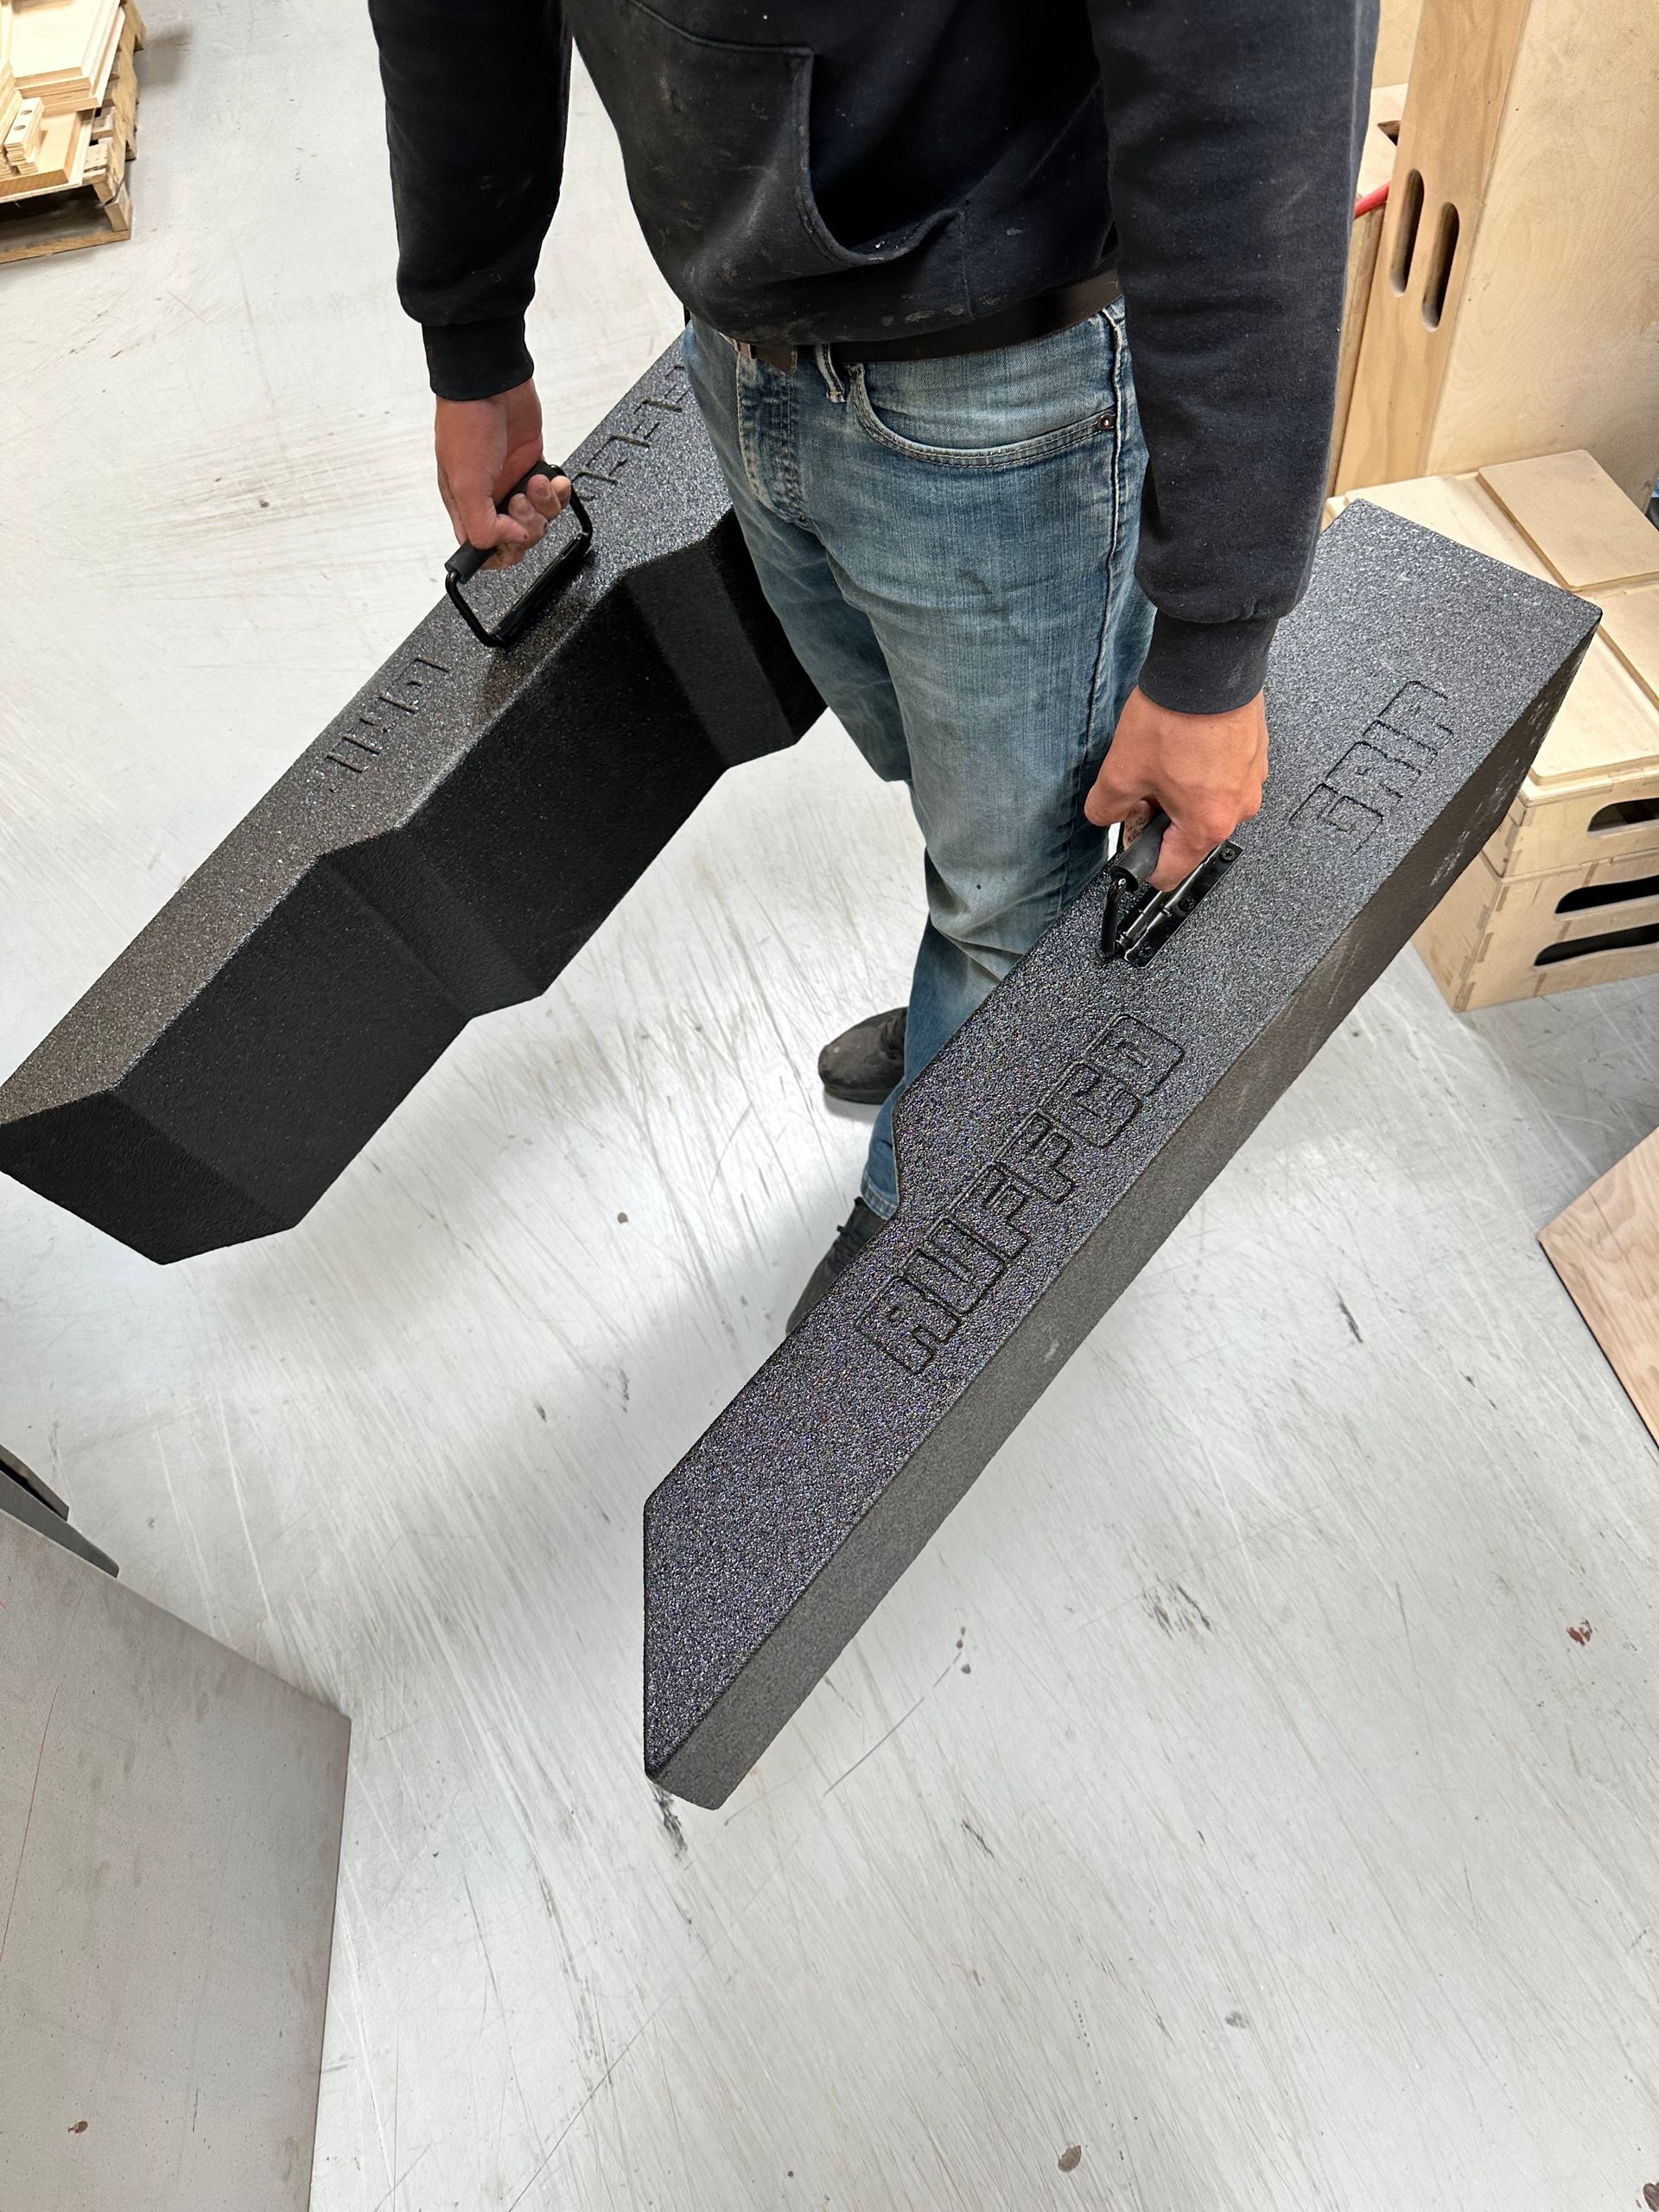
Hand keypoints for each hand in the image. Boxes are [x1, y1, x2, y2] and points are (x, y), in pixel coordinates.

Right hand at [435, 379, 570, 570]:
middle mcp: (488, 497)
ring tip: (536, 482)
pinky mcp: (534, 468)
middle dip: (527, 525)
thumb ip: (482, 525)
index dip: (501, 552)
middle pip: (517, 538)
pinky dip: (558, 492)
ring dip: (544, 505)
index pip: (483, 549)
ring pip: (539, 518)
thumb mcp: (465, 483)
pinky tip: (552, 479)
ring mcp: (512, 482)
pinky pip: (554, 496)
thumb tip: (508, 541)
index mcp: (464, 505)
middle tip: (520, 500)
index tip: (511, 540)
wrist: (491, 384)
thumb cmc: (467, 423)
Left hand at [1085, 686, 1267, 889]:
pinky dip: (1201, 771)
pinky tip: (1183, 746)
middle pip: (1190, 837)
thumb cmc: (1176, 717)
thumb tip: (1104, 816)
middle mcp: (1238, 808)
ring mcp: (1250, 780)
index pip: (1171, 873)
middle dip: (1161, 819)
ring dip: (1181, 794)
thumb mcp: (1122, 771)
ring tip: (1163, 760)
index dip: (1142, 860)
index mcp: (1209, 825)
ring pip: (1207, 806)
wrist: (1208, 666)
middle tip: (1143, 788)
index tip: (1132, 841)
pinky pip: (1223, 778)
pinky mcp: (1254, 754)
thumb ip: (1106, 807)